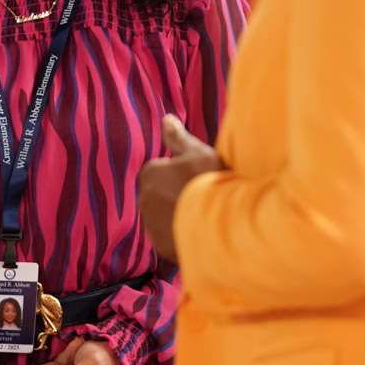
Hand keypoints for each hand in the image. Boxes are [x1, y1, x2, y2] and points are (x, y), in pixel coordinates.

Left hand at [137, 115, 224, 260]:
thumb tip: (166, 118)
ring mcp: (152, 225)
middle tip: (203, 193)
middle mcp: (144, 199)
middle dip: (176, 193)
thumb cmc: (208, 182)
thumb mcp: (199, 152)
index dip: (180, 171)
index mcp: (150, 173)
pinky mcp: (161, 246)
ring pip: (164, 215)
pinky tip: (201, 229)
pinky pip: (170, 236)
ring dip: (179, 213)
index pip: (160, 169)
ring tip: (204, 213)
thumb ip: (179, 137)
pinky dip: (182, 233)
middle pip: (161, 192)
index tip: (198, 176)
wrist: (219, 224)